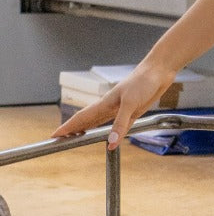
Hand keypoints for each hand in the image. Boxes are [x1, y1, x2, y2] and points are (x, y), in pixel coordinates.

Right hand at [51, 60, 175, 150]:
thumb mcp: (130, 105)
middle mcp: (110, 107)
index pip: (81, 118)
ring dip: (87, 130)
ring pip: (99, 122)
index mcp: (104, 104)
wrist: (158, 72)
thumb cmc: (142, 82)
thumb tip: (110, 144)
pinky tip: (108, 136)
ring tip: (76, 137)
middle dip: (73, 130)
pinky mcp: (133, 112)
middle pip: (86, 121)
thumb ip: (120, 124)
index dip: (68, 127)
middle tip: (60, 139)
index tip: (55, 135)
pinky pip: (117, 126)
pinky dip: (110, 132)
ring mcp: (120, 109)